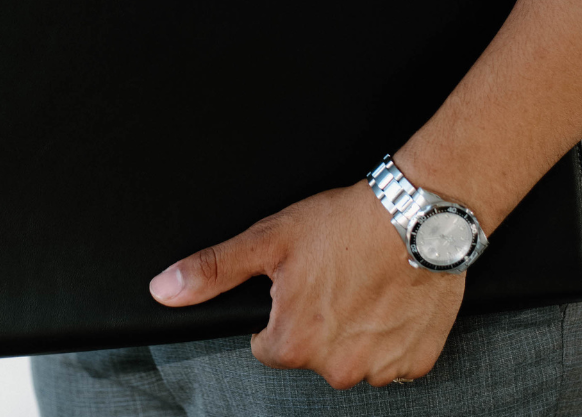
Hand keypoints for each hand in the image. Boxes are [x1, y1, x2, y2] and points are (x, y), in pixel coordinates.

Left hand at [149, 181, 463, 388]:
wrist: (415, 214)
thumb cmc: (344, 223)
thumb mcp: (268, 239)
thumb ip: (214, 270)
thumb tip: (164, 289)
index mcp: (294, 343)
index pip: (268, 345)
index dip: (280, 310)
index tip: (300, 281)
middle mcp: (336, 367)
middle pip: (311, 353)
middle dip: (318, 321)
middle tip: (333, 276)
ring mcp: (380, 367)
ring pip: (353, 357)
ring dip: (355, 329)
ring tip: (363, 281)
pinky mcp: (416, 359)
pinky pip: (393, 358)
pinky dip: (389, 333)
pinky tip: (389, 297)